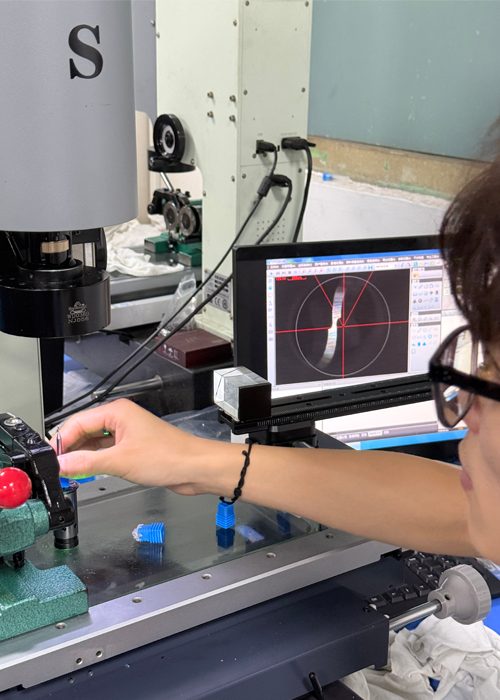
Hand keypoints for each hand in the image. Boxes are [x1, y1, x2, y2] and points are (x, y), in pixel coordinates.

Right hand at [50, 399, 206, 494]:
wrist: (196, 467)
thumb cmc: (170, 456)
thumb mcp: (120, 462)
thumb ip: (86, 464)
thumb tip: (62, 465)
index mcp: (117, 412)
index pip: (77, 422)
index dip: (61, 441)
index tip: (50, 459)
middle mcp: (121, 419)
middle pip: (84, 431)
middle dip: (70, 449)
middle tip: (57, 468)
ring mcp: (128, 433)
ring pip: (95, 442)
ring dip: (82, 456)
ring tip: (69, 472)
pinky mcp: (133, 447)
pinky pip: (106, 451)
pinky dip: (95, 461)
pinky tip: (88, 472)